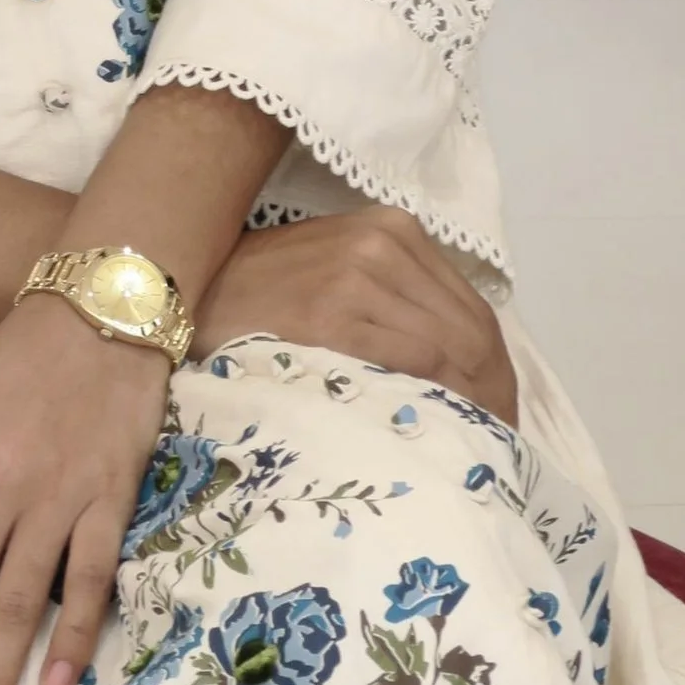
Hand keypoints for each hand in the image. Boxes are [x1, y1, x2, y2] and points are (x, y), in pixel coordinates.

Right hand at [195, 207, 517, 425]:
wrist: (184, 294)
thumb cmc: (265, 298)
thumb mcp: (340, 276)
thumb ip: (397, 304)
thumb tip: (463, 368)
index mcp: (392, 229)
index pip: (474, 313)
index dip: (497, 374)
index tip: (501, 423)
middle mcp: (384, 243)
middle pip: (473, 334)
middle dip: (495, 397)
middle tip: (497, 451)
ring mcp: (359, 275)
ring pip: (453, 352)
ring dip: (475, 407)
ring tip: (475, 454)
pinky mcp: (335, 313)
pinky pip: (417, 364)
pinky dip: (439, 401)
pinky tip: (441, 436)